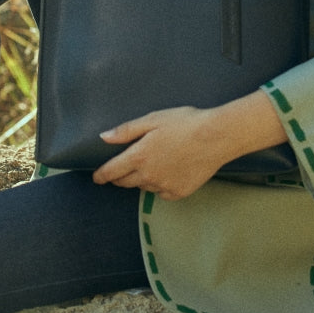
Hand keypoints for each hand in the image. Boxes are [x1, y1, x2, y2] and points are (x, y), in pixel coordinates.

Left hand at [93, 90, 287, 200]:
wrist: (217, 137)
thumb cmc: (185, 123)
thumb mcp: (153, 120)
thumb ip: (126, 131)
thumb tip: (104, 138)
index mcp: (139, 156)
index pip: (111, 171)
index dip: (101, 175)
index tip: (97, 178)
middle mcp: (148, 175)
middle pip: (125, 182)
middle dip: (119, 177)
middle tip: (121, 170)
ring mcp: (164, 186)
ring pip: (144, 186)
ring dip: (142, 179)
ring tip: (154, 164)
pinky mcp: (178, 192)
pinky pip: (162, 192)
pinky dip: (160, 185)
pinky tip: (169, 172)